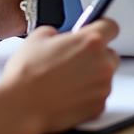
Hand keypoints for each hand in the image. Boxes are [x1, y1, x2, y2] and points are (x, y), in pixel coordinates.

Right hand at [1, 20, 119, 133]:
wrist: (22, 105)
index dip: (101, 26)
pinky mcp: (98, 107)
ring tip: (66, 77)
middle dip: (96, 53)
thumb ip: (58, 32)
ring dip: (92, 74)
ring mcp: (102, 88)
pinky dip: (88, 93)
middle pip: (110, 53)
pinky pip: (98, 95)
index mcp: (90, 41)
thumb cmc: (28, 73)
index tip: (95, 29)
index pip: (111, 26)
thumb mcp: (38, 36)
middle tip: (74, 56)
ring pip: (105, 75)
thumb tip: (60, 37)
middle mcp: (102, 64)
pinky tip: (67, 92)